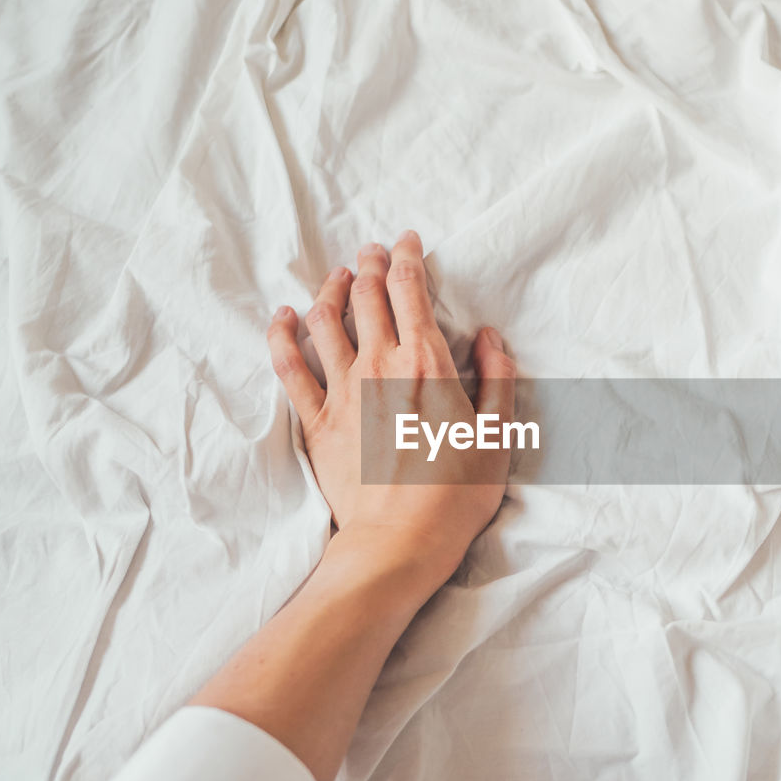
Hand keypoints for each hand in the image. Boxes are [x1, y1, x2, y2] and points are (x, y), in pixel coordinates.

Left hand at [266, 231, 515, 590]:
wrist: (400, 540)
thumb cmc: (456, 494)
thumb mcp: (498, 435)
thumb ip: (497, 378)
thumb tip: (489, 336)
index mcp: (427, 363)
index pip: (411, 290)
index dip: (408, 257)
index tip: (407, 240)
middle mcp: (380, 365)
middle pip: (368, 295)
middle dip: (371, 263)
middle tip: (373, 250)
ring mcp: (342, 390)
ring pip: (325, 319)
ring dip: (331, 288)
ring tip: (338, 276)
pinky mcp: (316, 420)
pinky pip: (289, 366)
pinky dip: (282, 334)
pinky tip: (282, 316)